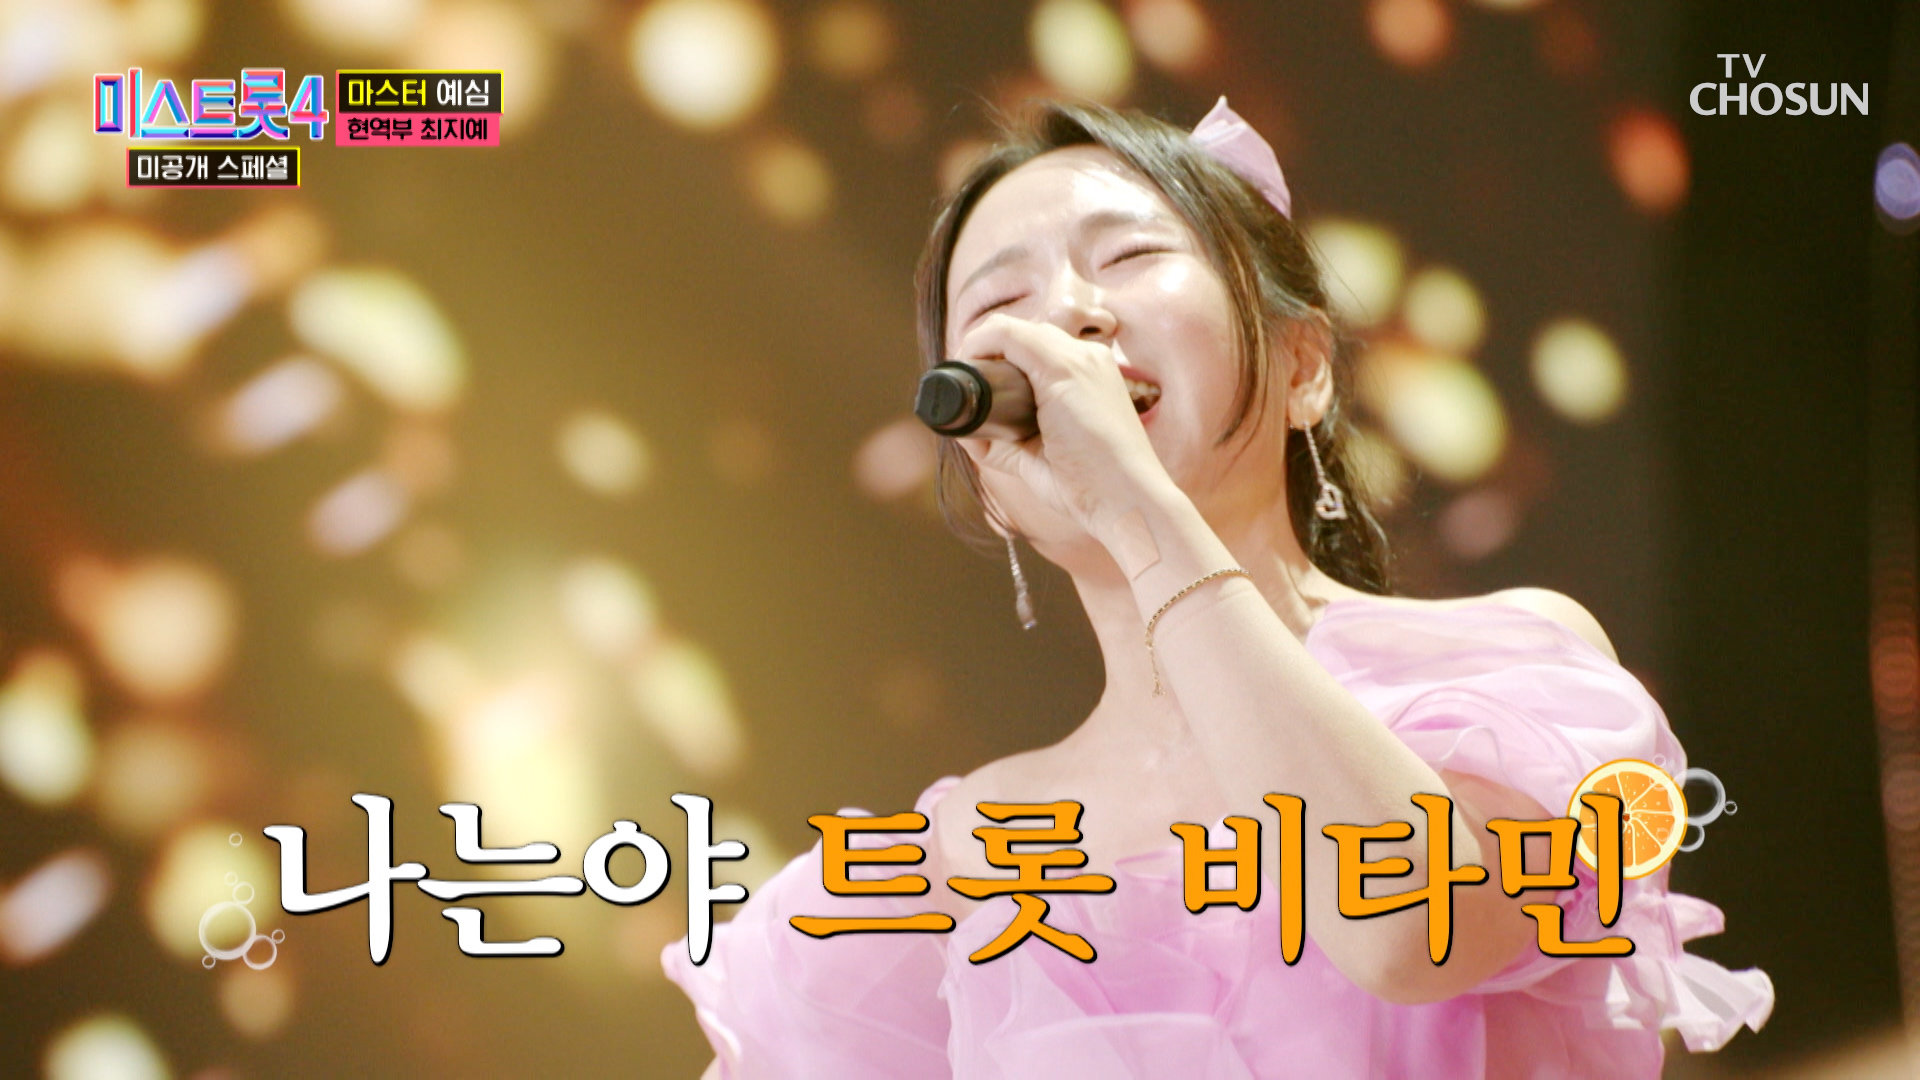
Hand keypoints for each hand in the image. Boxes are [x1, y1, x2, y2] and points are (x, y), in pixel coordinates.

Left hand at [953, 314, 1170, 534]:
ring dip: (977, 348)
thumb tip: (965, 431)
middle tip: (961, 385)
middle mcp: (1087, 358)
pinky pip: (1007, 334)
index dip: (999, 361)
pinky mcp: (1063, 368)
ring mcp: (1078, 358)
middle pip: (1022, 337)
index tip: (975, 386)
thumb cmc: (1091, 487)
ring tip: (959, 379)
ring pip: (1012, 331)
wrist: (1129, 503)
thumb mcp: (1040, 457)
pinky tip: (964, 363)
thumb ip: (1006, 443)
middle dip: (983, 354)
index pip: (1036, 349)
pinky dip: (977, 344)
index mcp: (1090, 375)